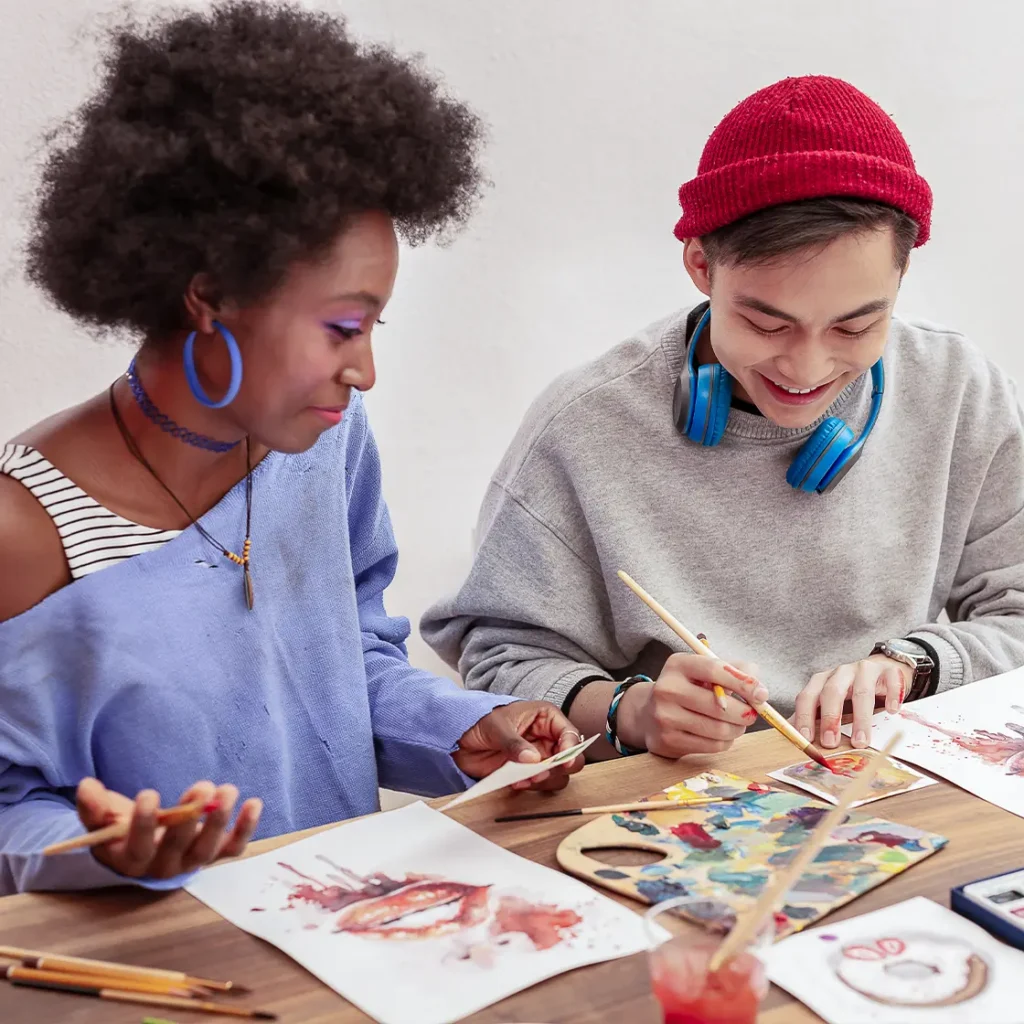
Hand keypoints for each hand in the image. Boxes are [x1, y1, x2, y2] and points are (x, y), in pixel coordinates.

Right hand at [76, 777, 262, 878]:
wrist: (144, 846)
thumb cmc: (120, 830)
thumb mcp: (101, 819)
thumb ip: (93, 806)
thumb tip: (87, 786)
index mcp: (131, 859)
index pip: (137, 847)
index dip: (143, 824)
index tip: (148, 795)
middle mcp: (164, 867)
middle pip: (178, 847)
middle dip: (191, 816)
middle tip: (202, 787)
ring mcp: (192, 862)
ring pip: (208, 849)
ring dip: (220, 820)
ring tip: (228, 790)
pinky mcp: (215, 853)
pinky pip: (233, 848)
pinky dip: (246, 828)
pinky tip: (254, 803)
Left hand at [453, 701, 585, 791]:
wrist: (460, 738)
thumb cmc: (481, 720)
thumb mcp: (497, 726)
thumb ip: (514, 742)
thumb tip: (533, 759)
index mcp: (546, 718)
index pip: (570, 734)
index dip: (571, 748)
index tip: (562, 761)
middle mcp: (547, 739)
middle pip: (571, 759)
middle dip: (559, 768)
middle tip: (541, 772)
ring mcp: (539, 758)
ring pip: (557, 775)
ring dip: (544, 780)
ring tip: (524, 778)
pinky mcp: (528, 773)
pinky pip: (539, 785)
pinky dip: (530, 787)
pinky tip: (515, 782)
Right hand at [620, 653, 766, 758]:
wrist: (649, 714)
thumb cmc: (689, 689)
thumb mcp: (707, 672)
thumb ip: (737, 671)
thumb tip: (761, 692)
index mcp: (678, 665)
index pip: (715, 670)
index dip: (743, 682)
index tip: (761, 694)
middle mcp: (667, 689)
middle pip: (719, 705)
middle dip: (745, 712)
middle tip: (752, 713)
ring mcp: (665, 716)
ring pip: (719, 729)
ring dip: (737, 729)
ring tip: (736, 724)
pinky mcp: (668, 741)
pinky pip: (711, 745)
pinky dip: (725, 741)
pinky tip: (720, 734)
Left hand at [793, 654, 910, 749]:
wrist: (880, 670)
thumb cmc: (850, 691)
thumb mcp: (830, 702)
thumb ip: (815, 716)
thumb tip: (794, 737)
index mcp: (822, 681)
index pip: (807, 697)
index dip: (805, 717)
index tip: (806, 739)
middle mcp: (840, 673)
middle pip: (832, 692)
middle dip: (830, 718)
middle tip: (830, 743)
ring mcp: (864, 670)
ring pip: (862, 691)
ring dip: (861, 718)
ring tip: (860, 741)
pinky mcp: (888, 671)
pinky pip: (891, 680)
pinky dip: (892, 695)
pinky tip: (892, 711)